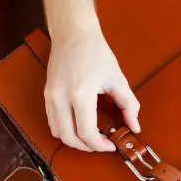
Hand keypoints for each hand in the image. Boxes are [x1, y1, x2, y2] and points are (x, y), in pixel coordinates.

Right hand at [44, 33, 139, 151]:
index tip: (110, 145)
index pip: (86, 133)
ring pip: (57, 133)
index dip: (99, 145)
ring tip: (91, 137)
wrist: (73, 33)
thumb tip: (134, 126)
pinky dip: (65, 130)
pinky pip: (52, 122)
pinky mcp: (46, 95)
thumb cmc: (95, 52)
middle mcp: (61, 98)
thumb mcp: (117, 79)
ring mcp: (50, 96)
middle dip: (86, 147)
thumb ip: (129, 105)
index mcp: (80, 94)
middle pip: (69, 138)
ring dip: (74, 140)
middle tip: (101, 144)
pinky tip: (79, 125)